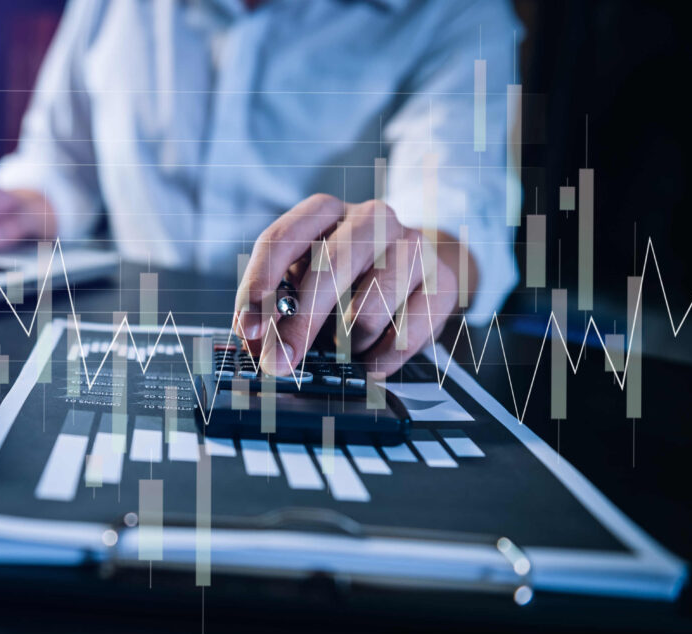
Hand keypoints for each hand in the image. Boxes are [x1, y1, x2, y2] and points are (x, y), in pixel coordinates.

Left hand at [234, 194, 474, 376]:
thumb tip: (255, 341)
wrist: (425, 266)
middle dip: (298, 324)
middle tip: (279, 363)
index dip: (260, 285)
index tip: (249, 328)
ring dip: (345, 345)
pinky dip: (377, 361)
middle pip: (329, 268)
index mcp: (325, 212)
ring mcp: (412, 247)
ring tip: (343, 347)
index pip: (282, 238)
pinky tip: (370, 359)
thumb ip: (277, 303)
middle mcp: (371, 219)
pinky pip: (402, 338)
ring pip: (366, 311)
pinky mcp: (442, 282)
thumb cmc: (353, 275)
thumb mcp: (308, 277)